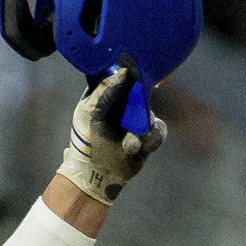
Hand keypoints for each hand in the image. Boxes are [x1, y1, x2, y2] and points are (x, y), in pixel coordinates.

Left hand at [60, 60, 166, 205]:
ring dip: (141, 131)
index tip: (135, 73)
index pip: (124, 77)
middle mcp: (125, 106)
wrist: (96, 174)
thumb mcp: (88, 112)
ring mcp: (137, 121)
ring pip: (151, 114)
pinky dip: (151, 140)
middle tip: (132, 118)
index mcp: (108, 95)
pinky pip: (159, 130)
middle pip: (142, 93)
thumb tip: (124, 72)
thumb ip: (104, 91)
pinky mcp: (148, 136)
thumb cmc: (86, 141)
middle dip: (139, 106)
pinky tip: (138, 150)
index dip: (132, 74)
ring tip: (129, 147)